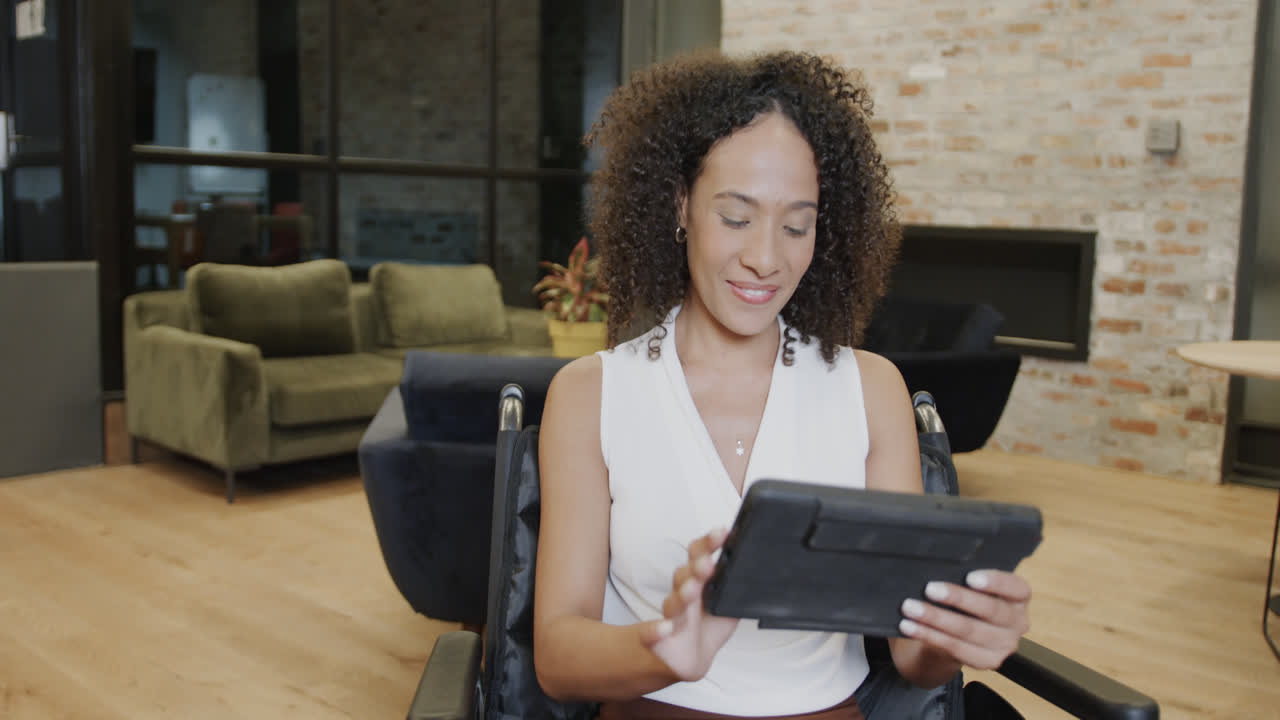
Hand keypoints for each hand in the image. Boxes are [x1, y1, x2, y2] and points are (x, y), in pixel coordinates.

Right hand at [638, 527, 738, 681]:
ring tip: (693, 589)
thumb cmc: (707, 627)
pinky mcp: (657, 638)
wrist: (689, 659)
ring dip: (683, 594)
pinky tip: (665, 627)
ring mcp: (670, 615)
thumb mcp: (728, 606)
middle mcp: (682, 594)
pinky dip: (655, 630)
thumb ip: (739, 590)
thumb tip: (763, 572)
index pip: (699, 556)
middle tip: (709, 563)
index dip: (708, 544)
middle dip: (697, 568)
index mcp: (698, 582)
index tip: (722, 532)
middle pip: (685, 575)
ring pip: (673, 602)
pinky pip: (650, 633)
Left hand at [898, 570, 1031, 670]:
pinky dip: (929, 635)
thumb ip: (964, 575)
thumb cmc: (966, 599)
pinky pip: (955, 648)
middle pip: (990, 610)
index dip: (995, 582)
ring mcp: (1005, 645)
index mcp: (1019, 597)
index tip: (970, 577)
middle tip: (929, 589)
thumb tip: (939, 564)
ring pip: (968, 631)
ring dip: (936, 618)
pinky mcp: (987, 662)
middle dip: (958, 598)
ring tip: (911, 608)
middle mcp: (1018, 622)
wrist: (961, 634)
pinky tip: (910, 627)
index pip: (1016, 588)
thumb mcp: (971, 585)